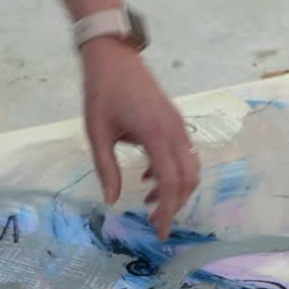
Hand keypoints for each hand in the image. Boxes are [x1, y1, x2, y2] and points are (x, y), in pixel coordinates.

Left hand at [81, 37, 198, 238]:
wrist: (113, 56)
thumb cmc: (102, 92)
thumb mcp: (97, 134)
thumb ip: (106, 169)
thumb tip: (112, 201)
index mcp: (155, 134)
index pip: (171, 182)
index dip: (168, 210)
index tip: (160, 231)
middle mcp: (174, 130)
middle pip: (189, 178)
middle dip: (175, 204)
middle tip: (154, 221)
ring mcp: (177, 124)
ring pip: (190, 167)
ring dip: (175, 189)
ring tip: (149, 201)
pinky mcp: (174, 121)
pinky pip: (184, 154)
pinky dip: (173, 172)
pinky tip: (148, 178)